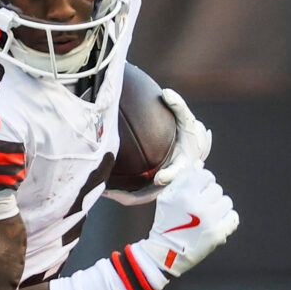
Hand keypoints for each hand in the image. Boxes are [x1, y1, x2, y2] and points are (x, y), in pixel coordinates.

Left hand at [109, 88, 212, 204]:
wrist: (192, 153)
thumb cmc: (189, 136)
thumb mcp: (187, 120)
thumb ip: (178, 106)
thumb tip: (166, 92)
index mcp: (182, 166)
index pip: (176, 173)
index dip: (169, 176)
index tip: (160, 178)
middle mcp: (168, 182)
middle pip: (149, 194)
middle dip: (129, 196)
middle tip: (109, 191)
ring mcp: (157, 189)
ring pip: (137, 197)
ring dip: (119, 196)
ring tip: (98, 190)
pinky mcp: (148, 190)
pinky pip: (132, 193)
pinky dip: (119, 191)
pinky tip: (101, 184)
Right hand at [134, 165, 238, 280]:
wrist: (167, 254)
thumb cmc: (166, 222)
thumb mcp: (167, 198)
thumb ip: (183, 178)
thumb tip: (200, 163)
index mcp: (184, 195)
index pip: (206, 175)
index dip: (203, 182)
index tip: (198, 192)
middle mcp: (198, 206)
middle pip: (217, 189)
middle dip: (210, 196)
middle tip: (201, 208)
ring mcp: (209, 221)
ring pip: (227, 201)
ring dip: (219, 207)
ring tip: (208, 216)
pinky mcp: (218, 234)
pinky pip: (233, 217)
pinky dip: (227, 219)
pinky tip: (217, 223)